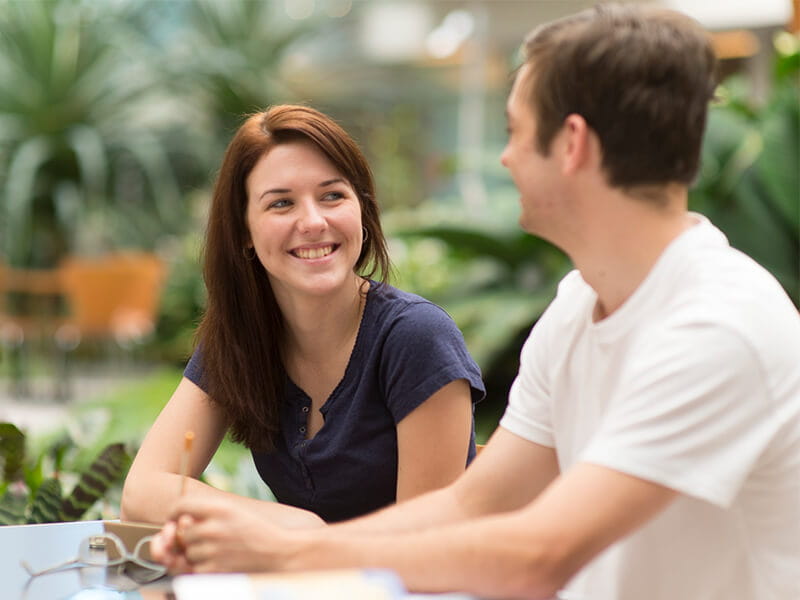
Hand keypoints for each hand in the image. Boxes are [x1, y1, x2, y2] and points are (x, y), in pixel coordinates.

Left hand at [151, 496, 294, 573]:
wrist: (279, 552)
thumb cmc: (255, 532)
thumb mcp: (233, 511)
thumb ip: (205, 513)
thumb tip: (176, 523)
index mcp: (220, 508)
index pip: (180, 505)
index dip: (174, 512)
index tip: (176, 518)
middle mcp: (214, 527)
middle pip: (183, 532)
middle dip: (191, 537)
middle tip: (210, 538)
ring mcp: (213, 550)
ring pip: (188, 552)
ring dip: (197, 554)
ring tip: (220, 550)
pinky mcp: (214, 570)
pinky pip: (194, 569)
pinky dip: (204, 568)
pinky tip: (222, 562)